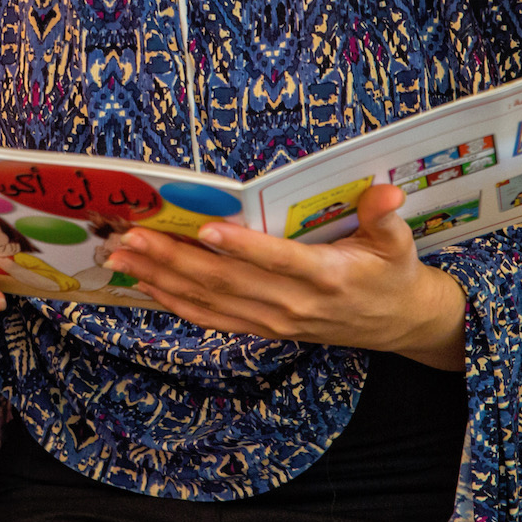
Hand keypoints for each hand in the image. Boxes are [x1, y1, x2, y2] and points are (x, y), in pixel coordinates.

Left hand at [103, 184, 466, 368]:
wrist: (397, 322)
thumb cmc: (392, 273)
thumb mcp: (398, 242)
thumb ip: (385, 216)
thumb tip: (388, 192)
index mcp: (326, 277)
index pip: (278, 261)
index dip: (241, 247)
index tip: (204, 229)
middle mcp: (294, 305)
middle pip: (227, 282)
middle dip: (175, 258)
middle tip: (134, 235)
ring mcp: (274, 322)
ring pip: (210, 301)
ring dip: (162, 279)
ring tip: (123, 256)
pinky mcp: (263, 330)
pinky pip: (212, 319)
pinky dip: (175, 303)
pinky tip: (145, 285)